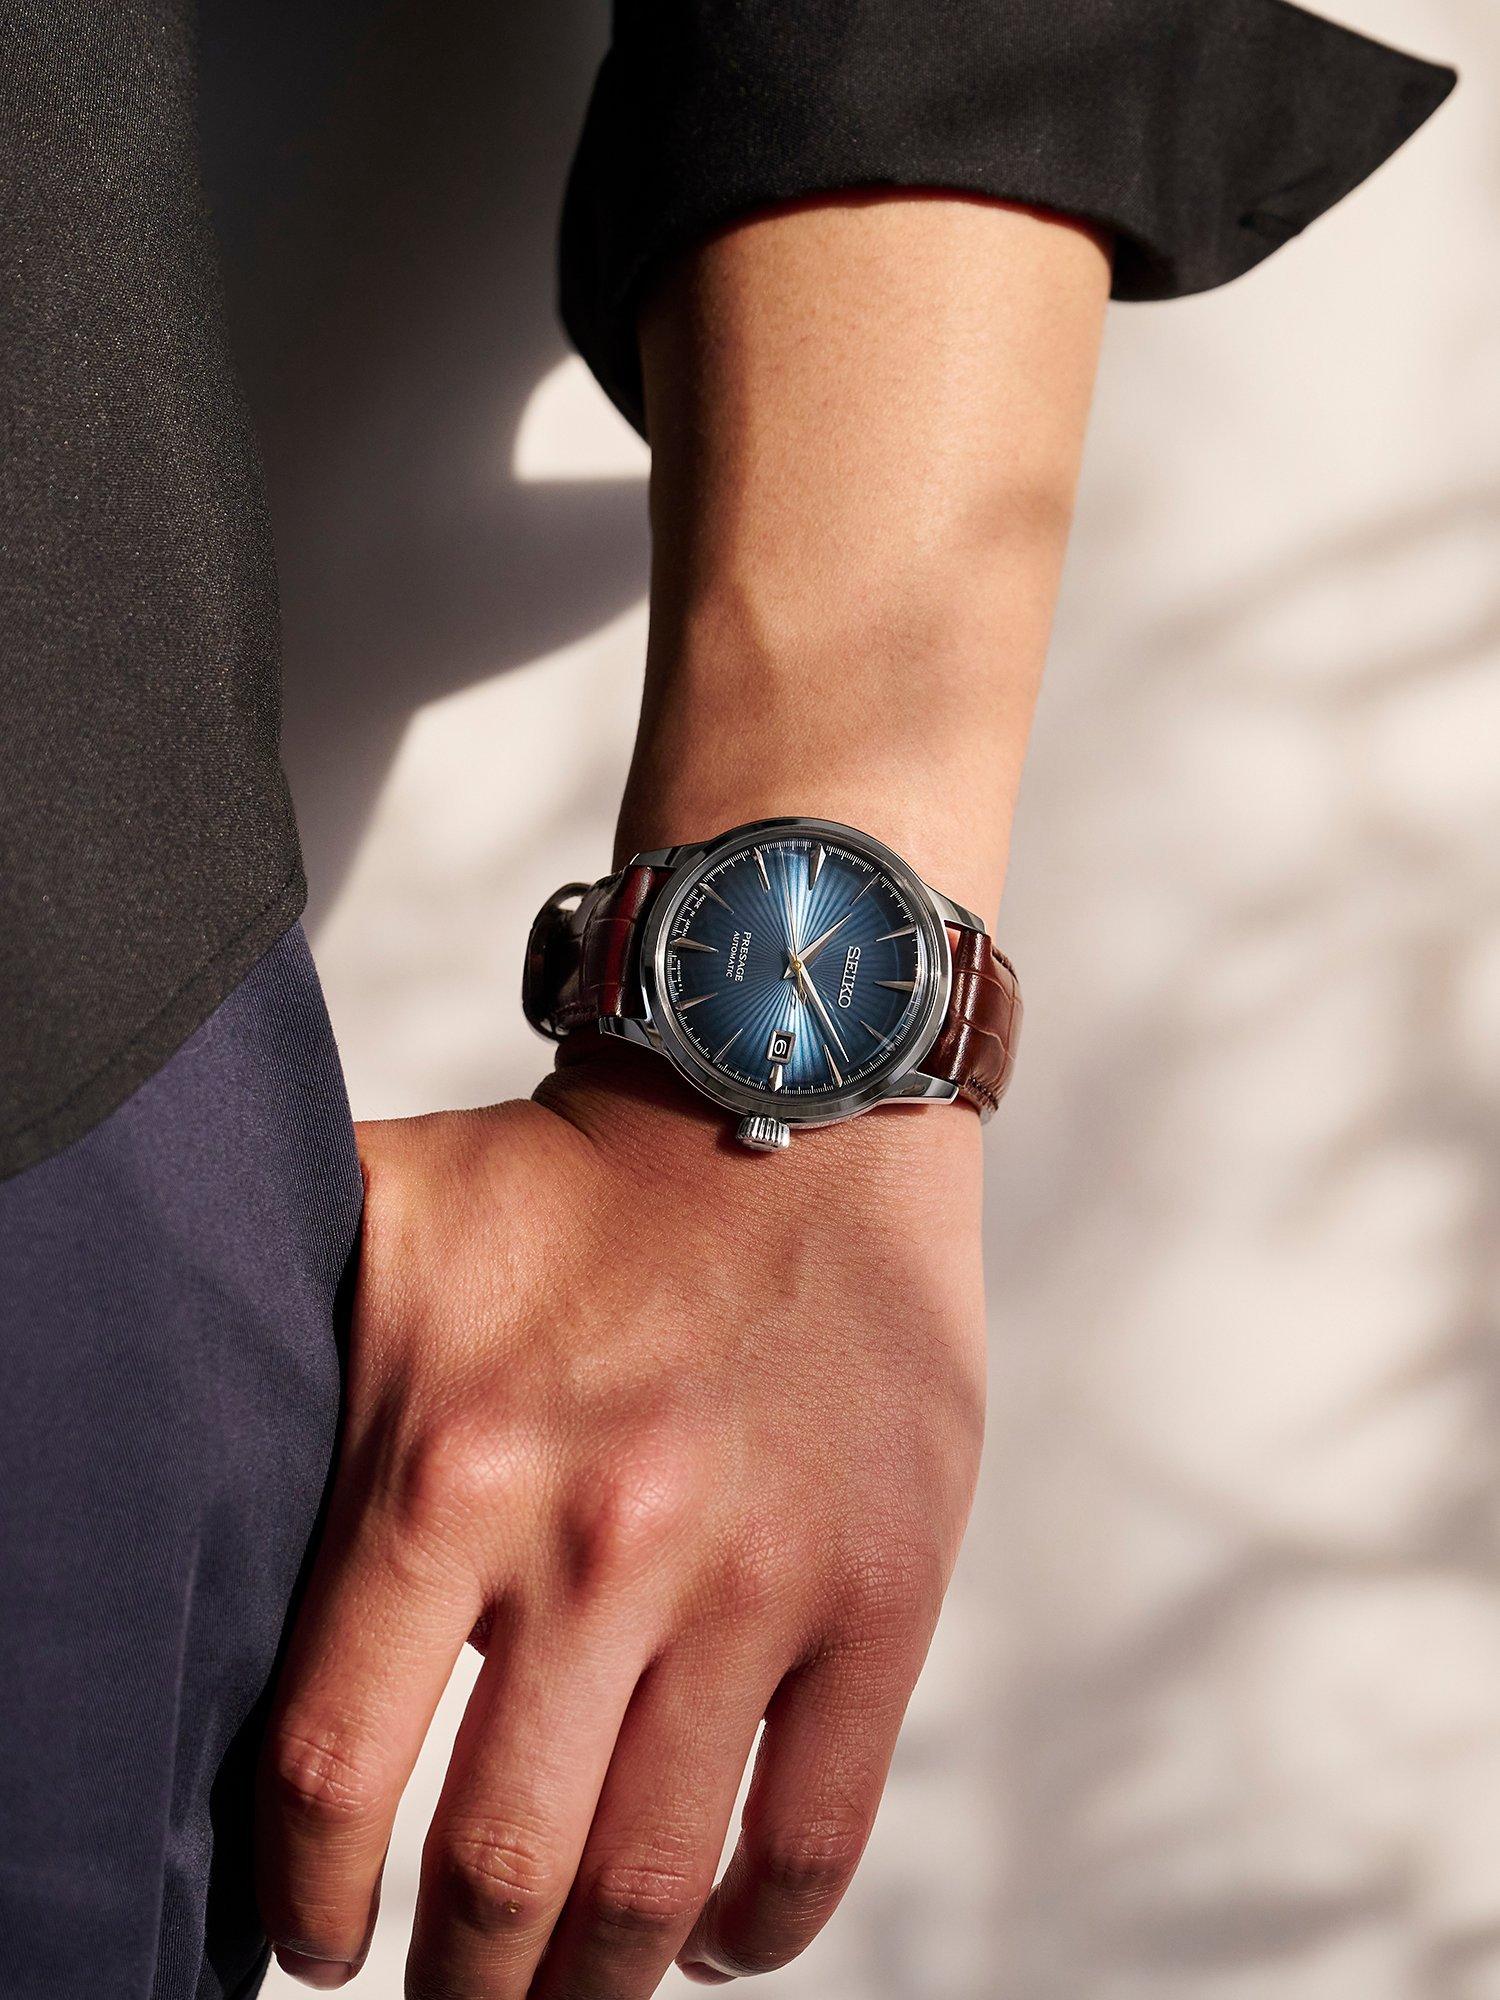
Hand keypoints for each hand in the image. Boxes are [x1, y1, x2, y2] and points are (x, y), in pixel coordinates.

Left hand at [256, 1045, 985, 1996]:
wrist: (796, 1104)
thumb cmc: (573, 1185)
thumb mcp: (382, 1222)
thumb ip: (265, 1340)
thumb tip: (134, 1436)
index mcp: (451, 1469)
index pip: (327, 1771)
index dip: (302, 1900)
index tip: (315, 1942)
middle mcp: (601, 1540)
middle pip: (496, 1875)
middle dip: (458, 1985)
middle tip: (447, 1996)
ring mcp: (755, 1577)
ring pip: (650, 1885)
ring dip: (594, 1989)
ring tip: (565, 1995)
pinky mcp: (882, 1589)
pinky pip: (814, 1832)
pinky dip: (756, 1931)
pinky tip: (714, 1939)